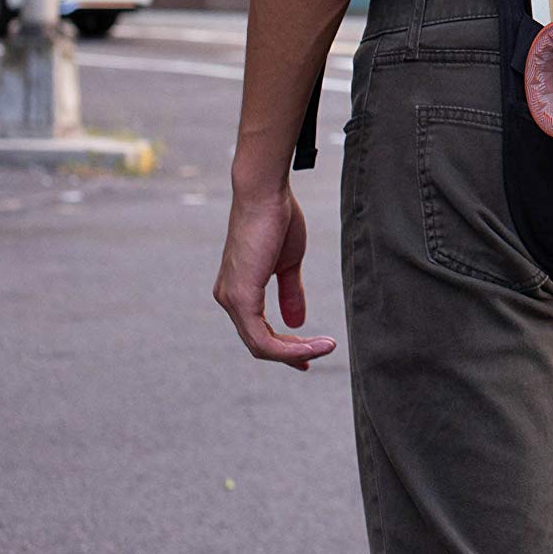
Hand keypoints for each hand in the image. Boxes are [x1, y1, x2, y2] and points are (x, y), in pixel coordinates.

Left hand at [214, 182, 337, 369]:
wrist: (265, 194)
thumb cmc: (276, 220)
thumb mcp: (287, 264)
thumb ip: (289, 293)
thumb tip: (296, 323)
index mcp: (237, 290)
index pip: (258, 330)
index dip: (285, 345)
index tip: (309, 352)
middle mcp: (228, 298)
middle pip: (258, 342)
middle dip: (289, 354)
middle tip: (315, 358)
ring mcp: (231, 300)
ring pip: (260, 345)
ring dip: (294, 352)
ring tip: (325, 348)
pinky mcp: (240, 297)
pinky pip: (262, 338)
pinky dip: (289, 346)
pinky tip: (311, 344)